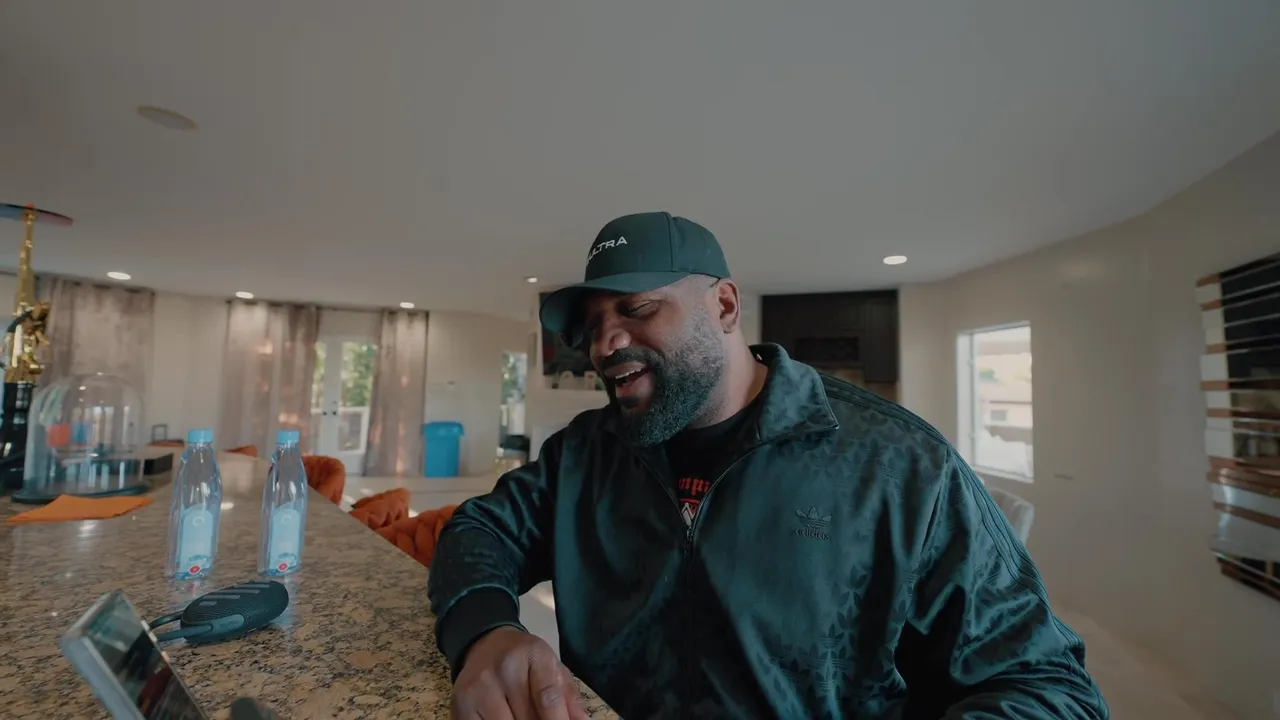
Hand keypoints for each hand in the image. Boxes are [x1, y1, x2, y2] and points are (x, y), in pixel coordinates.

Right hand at [451, 627, 588, 719]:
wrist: (486, 643)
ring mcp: (480, 685)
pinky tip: (503, 718)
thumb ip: (569, 698)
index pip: (548, 697)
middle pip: (527, 718)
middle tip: (537, 716)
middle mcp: (505, 667)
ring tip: (521, 716)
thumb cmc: (526, 661)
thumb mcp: (552, 668)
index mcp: (534, 654)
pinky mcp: (461, 702)